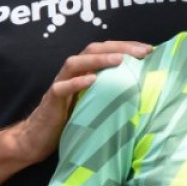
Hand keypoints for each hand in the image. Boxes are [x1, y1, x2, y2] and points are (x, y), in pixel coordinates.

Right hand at [11, 40, 152, 161]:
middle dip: (118, 47)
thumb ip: (111, 92)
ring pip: (75, 63)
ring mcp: (59, 85)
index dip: (126, 46)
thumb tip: (144, 91)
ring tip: (119, 60)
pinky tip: (92, 80)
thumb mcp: (95, 103)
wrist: (37, 139)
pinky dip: (76, 83)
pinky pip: (61, 88)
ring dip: (98, 60)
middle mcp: (71, 73)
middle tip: (143, 52)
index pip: (105, 50)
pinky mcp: (51, 101)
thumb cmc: (71, 120)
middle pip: (92, 50)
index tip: (149, 49)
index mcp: (84, 71)